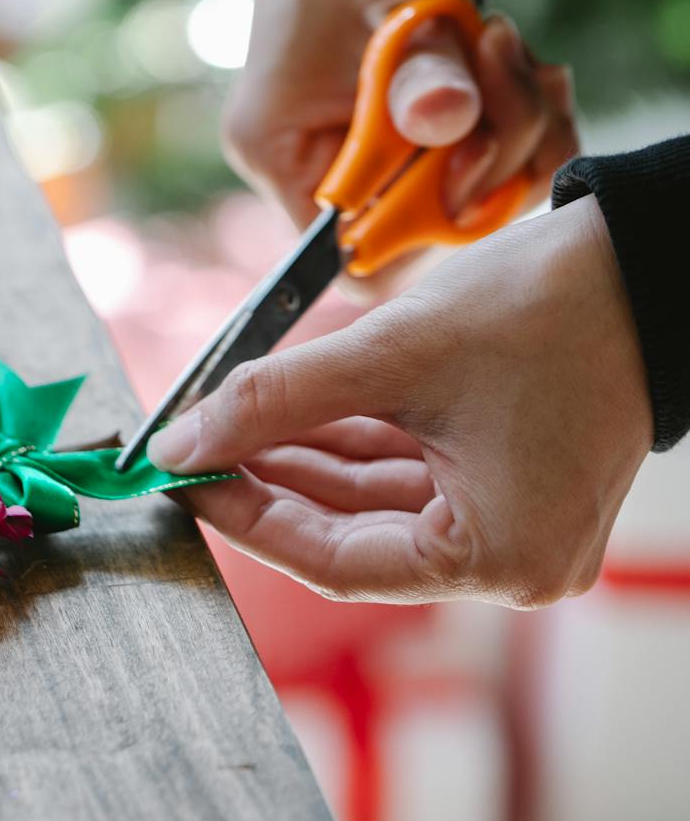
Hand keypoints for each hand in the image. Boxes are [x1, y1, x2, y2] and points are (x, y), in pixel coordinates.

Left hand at [150, 196, 649, 606]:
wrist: (650, 258)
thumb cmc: (544, 310)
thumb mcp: (387, 355)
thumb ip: (274, 401)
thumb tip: (180, 442)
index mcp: (499, 558)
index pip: (333, 562)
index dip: (245, 520)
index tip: (178, 480)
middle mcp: (514, 558)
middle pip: (350, 532)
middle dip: (264, 479)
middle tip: (188, 444)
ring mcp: (516, 518)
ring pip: (373, 496)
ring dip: (298, 454)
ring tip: (222, 418)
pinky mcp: (513, 474)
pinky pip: (408, 470)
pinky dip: (345, 437)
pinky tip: (280, 407)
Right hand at [228, 0, 578, 286]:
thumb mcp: (395, 0)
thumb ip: (420, 70)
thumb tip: (446, 122)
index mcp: (277, 150)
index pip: (349, 256)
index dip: (424, 228)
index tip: (467, 152)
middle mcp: (314, 164)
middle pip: (420, 230)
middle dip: (487, 156)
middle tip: (503, 68)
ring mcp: (364, 149)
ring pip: (464, 193)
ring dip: (514, 126)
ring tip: (504, 49)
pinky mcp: (409, 129)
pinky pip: (480, 158)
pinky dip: (518, 115)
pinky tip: (512, 61)